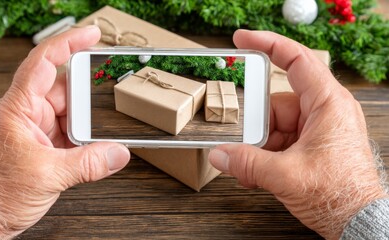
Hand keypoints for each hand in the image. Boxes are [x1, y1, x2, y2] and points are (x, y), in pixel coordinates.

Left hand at [0, 26, 129, 238]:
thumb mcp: (47, 176)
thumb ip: (88, 164)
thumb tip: (119, 153)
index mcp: (19, 108)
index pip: (43, 63)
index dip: (68, 43)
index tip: (92, 35)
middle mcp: (30, 113)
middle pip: (66, 88)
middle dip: (87, 95)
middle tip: (110, 95)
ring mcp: (40, 129)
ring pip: (73, 113)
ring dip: (88, 123)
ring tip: (102, 132)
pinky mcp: (49, 144)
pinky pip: (75, 132)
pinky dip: (88, 138)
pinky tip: (97, 145)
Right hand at [209, 30, 387, 238]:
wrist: (359, 223)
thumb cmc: (342, 194)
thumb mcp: (286, 176)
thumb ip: (248, 163)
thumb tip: (219, 155)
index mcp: (327, 105)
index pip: (297, 60)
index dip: (268, 44)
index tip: (242, 39)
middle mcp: (323, 112)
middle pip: (276, 103)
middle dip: (256, 126)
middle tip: (241, 142)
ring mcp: (316, 130)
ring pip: (274, 126)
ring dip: (258, 146)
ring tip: (249, 167)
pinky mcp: (311, 146)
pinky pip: (280, 141)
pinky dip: (265, 154)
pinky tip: (255, 172)